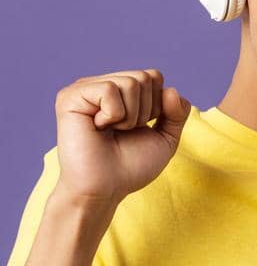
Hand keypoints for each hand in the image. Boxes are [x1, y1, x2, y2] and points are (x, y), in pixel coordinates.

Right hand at [53, 69, 189, 205]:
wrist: (105, 189)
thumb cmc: (130, 166)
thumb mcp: (165, 138)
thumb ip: (177, 113)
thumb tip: (171, 89)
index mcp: (120, 92)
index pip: (154, 76)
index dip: (158, 105)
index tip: (140, 128)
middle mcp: (101, 86)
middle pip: (145, 76)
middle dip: (146, 110)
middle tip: (124, 131)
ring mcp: (84, 89)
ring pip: (131, 82)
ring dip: (131, 115)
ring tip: (111, 131)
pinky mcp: (70, 97)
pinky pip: (109, 89)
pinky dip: (114, 114)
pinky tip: (98, 128)